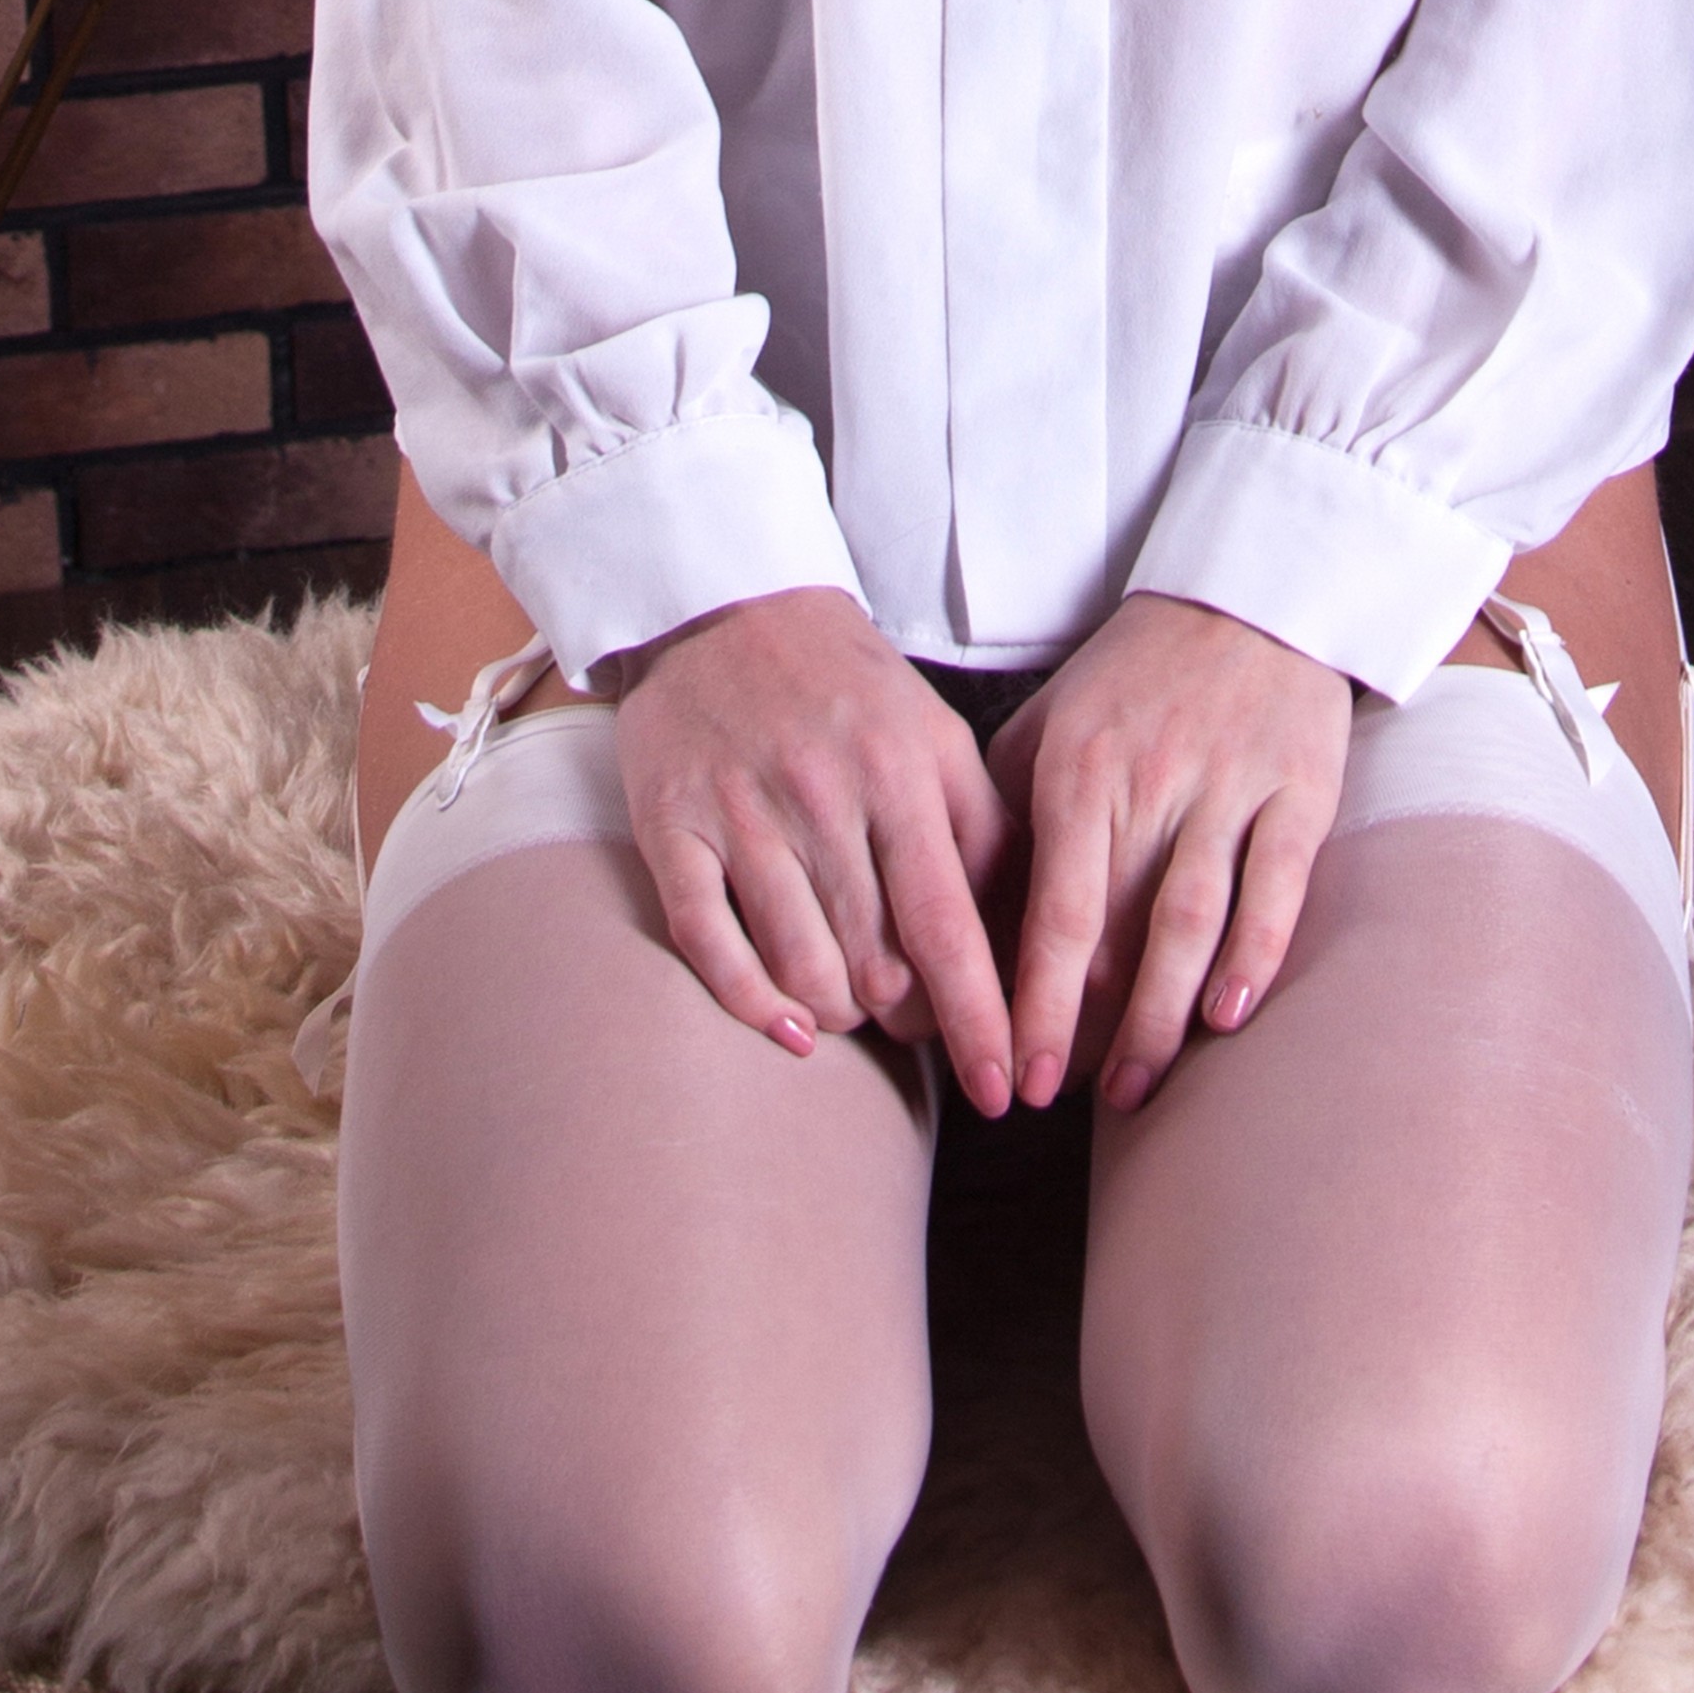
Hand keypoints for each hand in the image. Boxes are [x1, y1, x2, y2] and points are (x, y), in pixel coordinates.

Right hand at [611, 585, 1022, 1113]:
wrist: (724, 602)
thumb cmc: (846, 683)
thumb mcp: (934, 733)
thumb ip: (982, 828)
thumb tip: (1021, 938)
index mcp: (899, 768)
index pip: (950, 923)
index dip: (980, 1019)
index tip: (1006, 1090)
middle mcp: (821, 792)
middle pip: (877, 963)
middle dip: (909, 1016)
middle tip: (916, 1015)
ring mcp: (740, 811)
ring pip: (801, 967)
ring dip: (838, 1013)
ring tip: (854, 1003)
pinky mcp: (672, 826)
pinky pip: (710, 945)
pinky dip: (752, 1004)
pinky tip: (789, 1028)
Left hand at [985, 595, 1351, 1114]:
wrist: (1249, 595)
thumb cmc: (1131, 676)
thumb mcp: (1047, 726)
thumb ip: (1009, 818)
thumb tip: (969, 928)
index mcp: (1081, 768)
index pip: (1053, 911)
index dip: (1035, 1003)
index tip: (1016, 1077)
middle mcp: (1153, 781)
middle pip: (1120, 931)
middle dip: (1092, 1029)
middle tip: (1067, 1101)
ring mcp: (1230, 787)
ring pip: (1193, 921)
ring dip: (1163, 1015)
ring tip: (1137, 1085)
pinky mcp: (1300, 791)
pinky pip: (1276, 888)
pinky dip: (1254, 956)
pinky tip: (1228, 1016)